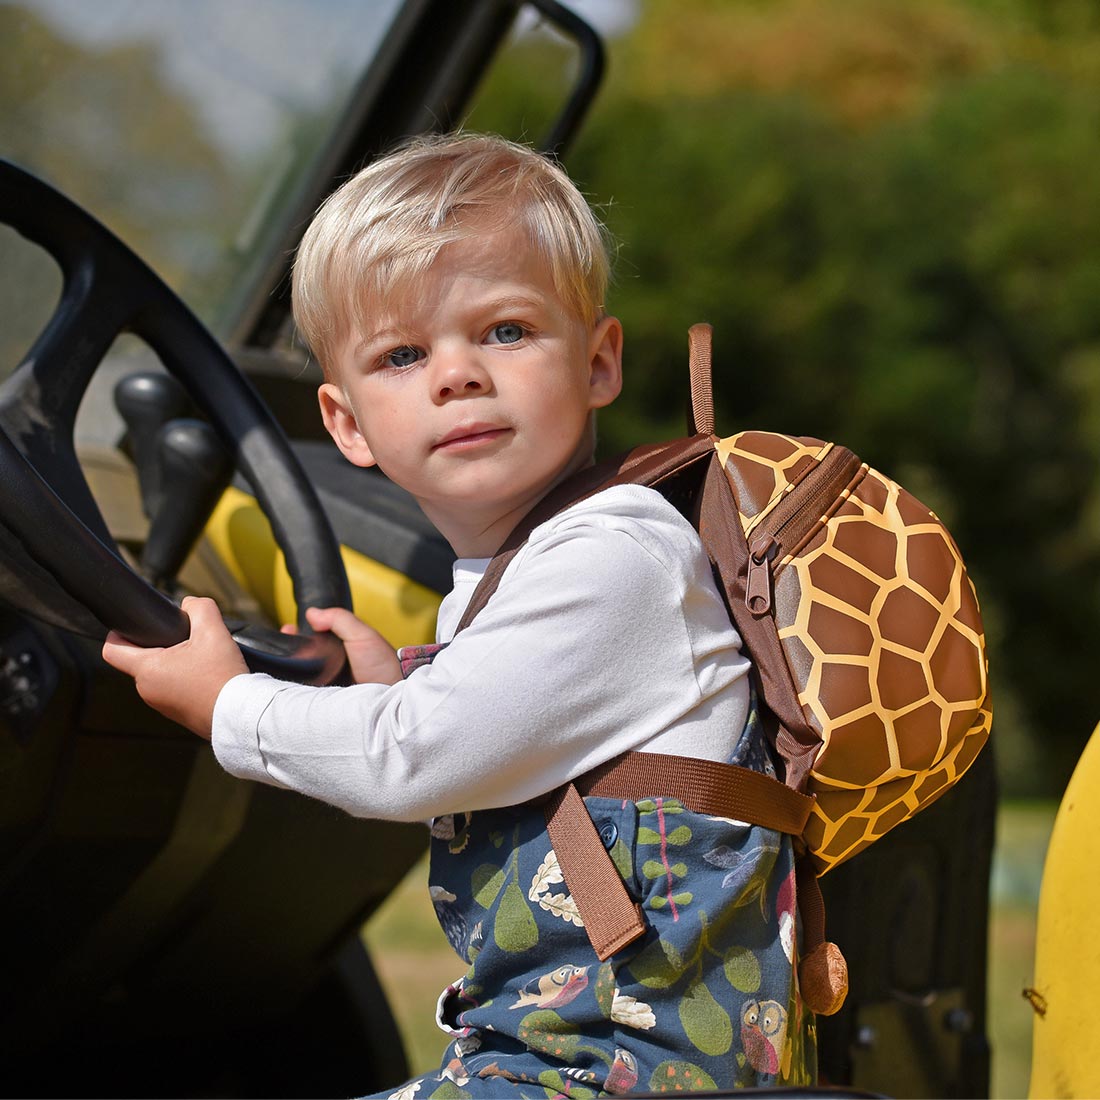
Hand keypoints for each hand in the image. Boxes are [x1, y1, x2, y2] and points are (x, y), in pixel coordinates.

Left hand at [101, 595, 247, 738]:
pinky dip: (185, 680)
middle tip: (185, 639)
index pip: (112, 650)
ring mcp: (162, 705)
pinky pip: (173, 690)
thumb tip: (191, 603)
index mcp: (147, 670)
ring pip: (159, 675)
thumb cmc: (223, 677)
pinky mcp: (177, 714)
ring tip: (201, 658)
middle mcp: (148, 691)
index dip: (119, 632)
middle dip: (160, 645)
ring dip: (174, 663)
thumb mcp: (214, 631)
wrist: (241, 715)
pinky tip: (206, 675)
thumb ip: (200, 608)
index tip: (137, 626)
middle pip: (141, 660)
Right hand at [288, 607, 400, 684]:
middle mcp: (330, 666)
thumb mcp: (362, 635)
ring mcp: (326, 685)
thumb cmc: (382, 664)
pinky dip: (297, 688)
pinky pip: (305, 695)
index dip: (297, 635)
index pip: (311, 639)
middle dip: (290, 650)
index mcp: (339, 649)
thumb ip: (339, 619)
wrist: (392, 694)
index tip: (287, 630)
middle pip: (302, 657)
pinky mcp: (323, 703)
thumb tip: (312, 612)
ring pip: (300, 675)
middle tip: (285, 647)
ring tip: (285, 662)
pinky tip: (290, 682)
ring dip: (291, 668)